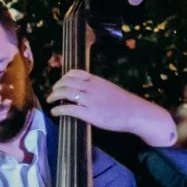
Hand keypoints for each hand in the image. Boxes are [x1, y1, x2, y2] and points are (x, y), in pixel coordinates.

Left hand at [47, 69, 176, 148]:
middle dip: (56, 87)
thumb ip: (98, 88)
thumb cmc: (125, 103)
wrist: (135, 112)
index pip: (75, 73)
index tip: (60, 82)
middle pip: (67, 82)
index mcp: (97, 81)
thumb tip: (87, 90)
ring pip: (65, 93)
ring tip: (50, 101)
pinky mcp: (88, 114)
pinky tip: (55, 112)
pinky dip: (58, 109)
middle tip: (52, 93)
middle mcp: (91, 88)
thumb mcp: (110, 89)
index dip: (64, 77)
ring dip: (54, 96)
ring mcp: (89, 100)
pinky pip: (68, 109)